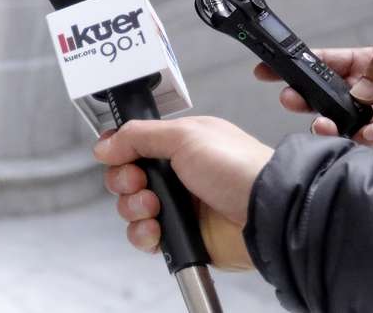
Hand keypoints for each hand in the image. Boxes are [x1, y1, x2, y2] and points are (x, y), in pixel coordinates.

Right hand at [95, 117, 273, 271]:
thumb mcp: (184, 136)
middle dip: (125, 181)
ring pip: (132, 208)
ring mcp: (179, 206)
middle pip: (127, 177)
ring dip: (134, 208)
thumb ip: (139, 136)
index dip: (119, 152)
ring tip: (154, 208)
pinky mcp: (182, 236)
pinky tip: (156, 229)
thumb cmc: (239, 169)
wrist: (266, 214)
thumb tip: (106, 143)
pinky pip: (145, 236)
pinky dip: (143, 234)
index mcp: (180, 145)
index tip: (117, 156)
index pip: (134, 145)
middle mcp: (177, 175)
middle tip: (141, 182)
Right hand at [254, 38, 372, 162]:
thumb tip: (358, 85)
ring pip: (341, 131)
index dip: (299, 65)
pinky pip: (367, 156)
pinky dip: (360, 148)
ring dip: (329, 128)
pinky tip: (370, 137)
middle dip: (303, 99)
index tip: (272, 68)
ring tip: (331, 126)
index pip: (330, 65)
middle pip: (326, 100)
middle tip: (292, 99)